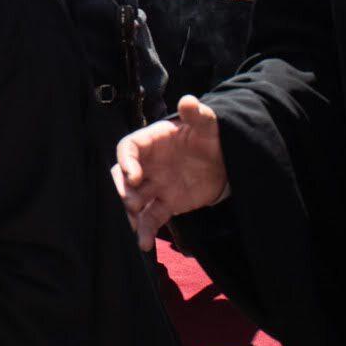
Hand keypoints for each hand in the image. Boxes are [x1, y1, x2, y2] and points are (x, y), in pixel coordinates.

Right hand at [113, 94, 229, 251]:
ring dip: (128, 212)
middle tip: (128, 201)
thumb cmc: (210, 138)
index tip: (133, 176)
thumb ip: (198, 115)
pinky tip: (144, 244)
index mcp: (151, 141)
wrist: (224, 163)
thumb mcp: (208, 125)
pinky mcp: (165, 204)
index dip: (126, 161)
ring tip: (131, 226)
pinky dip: (145, 231)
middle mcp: (147, 164)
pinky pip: (150, 218)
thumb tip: (188, 100)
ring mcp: (154, 185)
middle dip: (121, 189)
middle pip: (122, 176)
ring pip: (133, 200)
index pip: (128, 148)